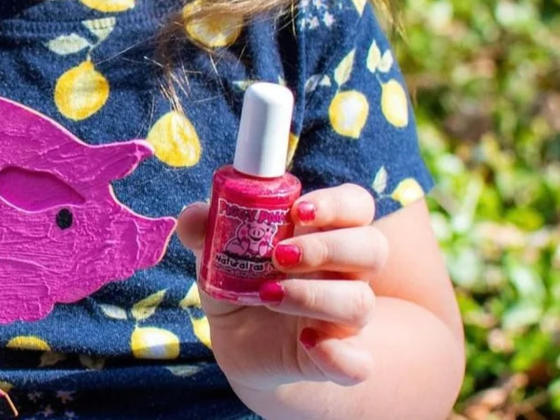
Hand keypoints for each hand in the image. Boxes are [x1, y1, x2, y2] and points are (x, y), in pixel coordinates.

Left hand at [177, 184, 388, 393]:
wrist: (239, 340)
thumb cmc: (239, 279)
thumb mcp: (215, 250)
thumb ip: (204, 226)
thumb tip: (195, 215)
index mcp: (322, 232)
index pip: (356, 205)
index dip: (337, 204)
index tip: (299, 210)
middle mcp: (344, 271)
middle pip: (372, 247)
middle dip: (327, 247)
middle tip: (278, 255)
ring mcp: (344, 317)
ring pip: (361, 301)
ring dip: (315, 295)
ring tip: (268, 294)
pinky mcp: (337, 359)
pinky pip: (358, 363)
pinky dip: (338, 355)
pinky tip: (306, 343)